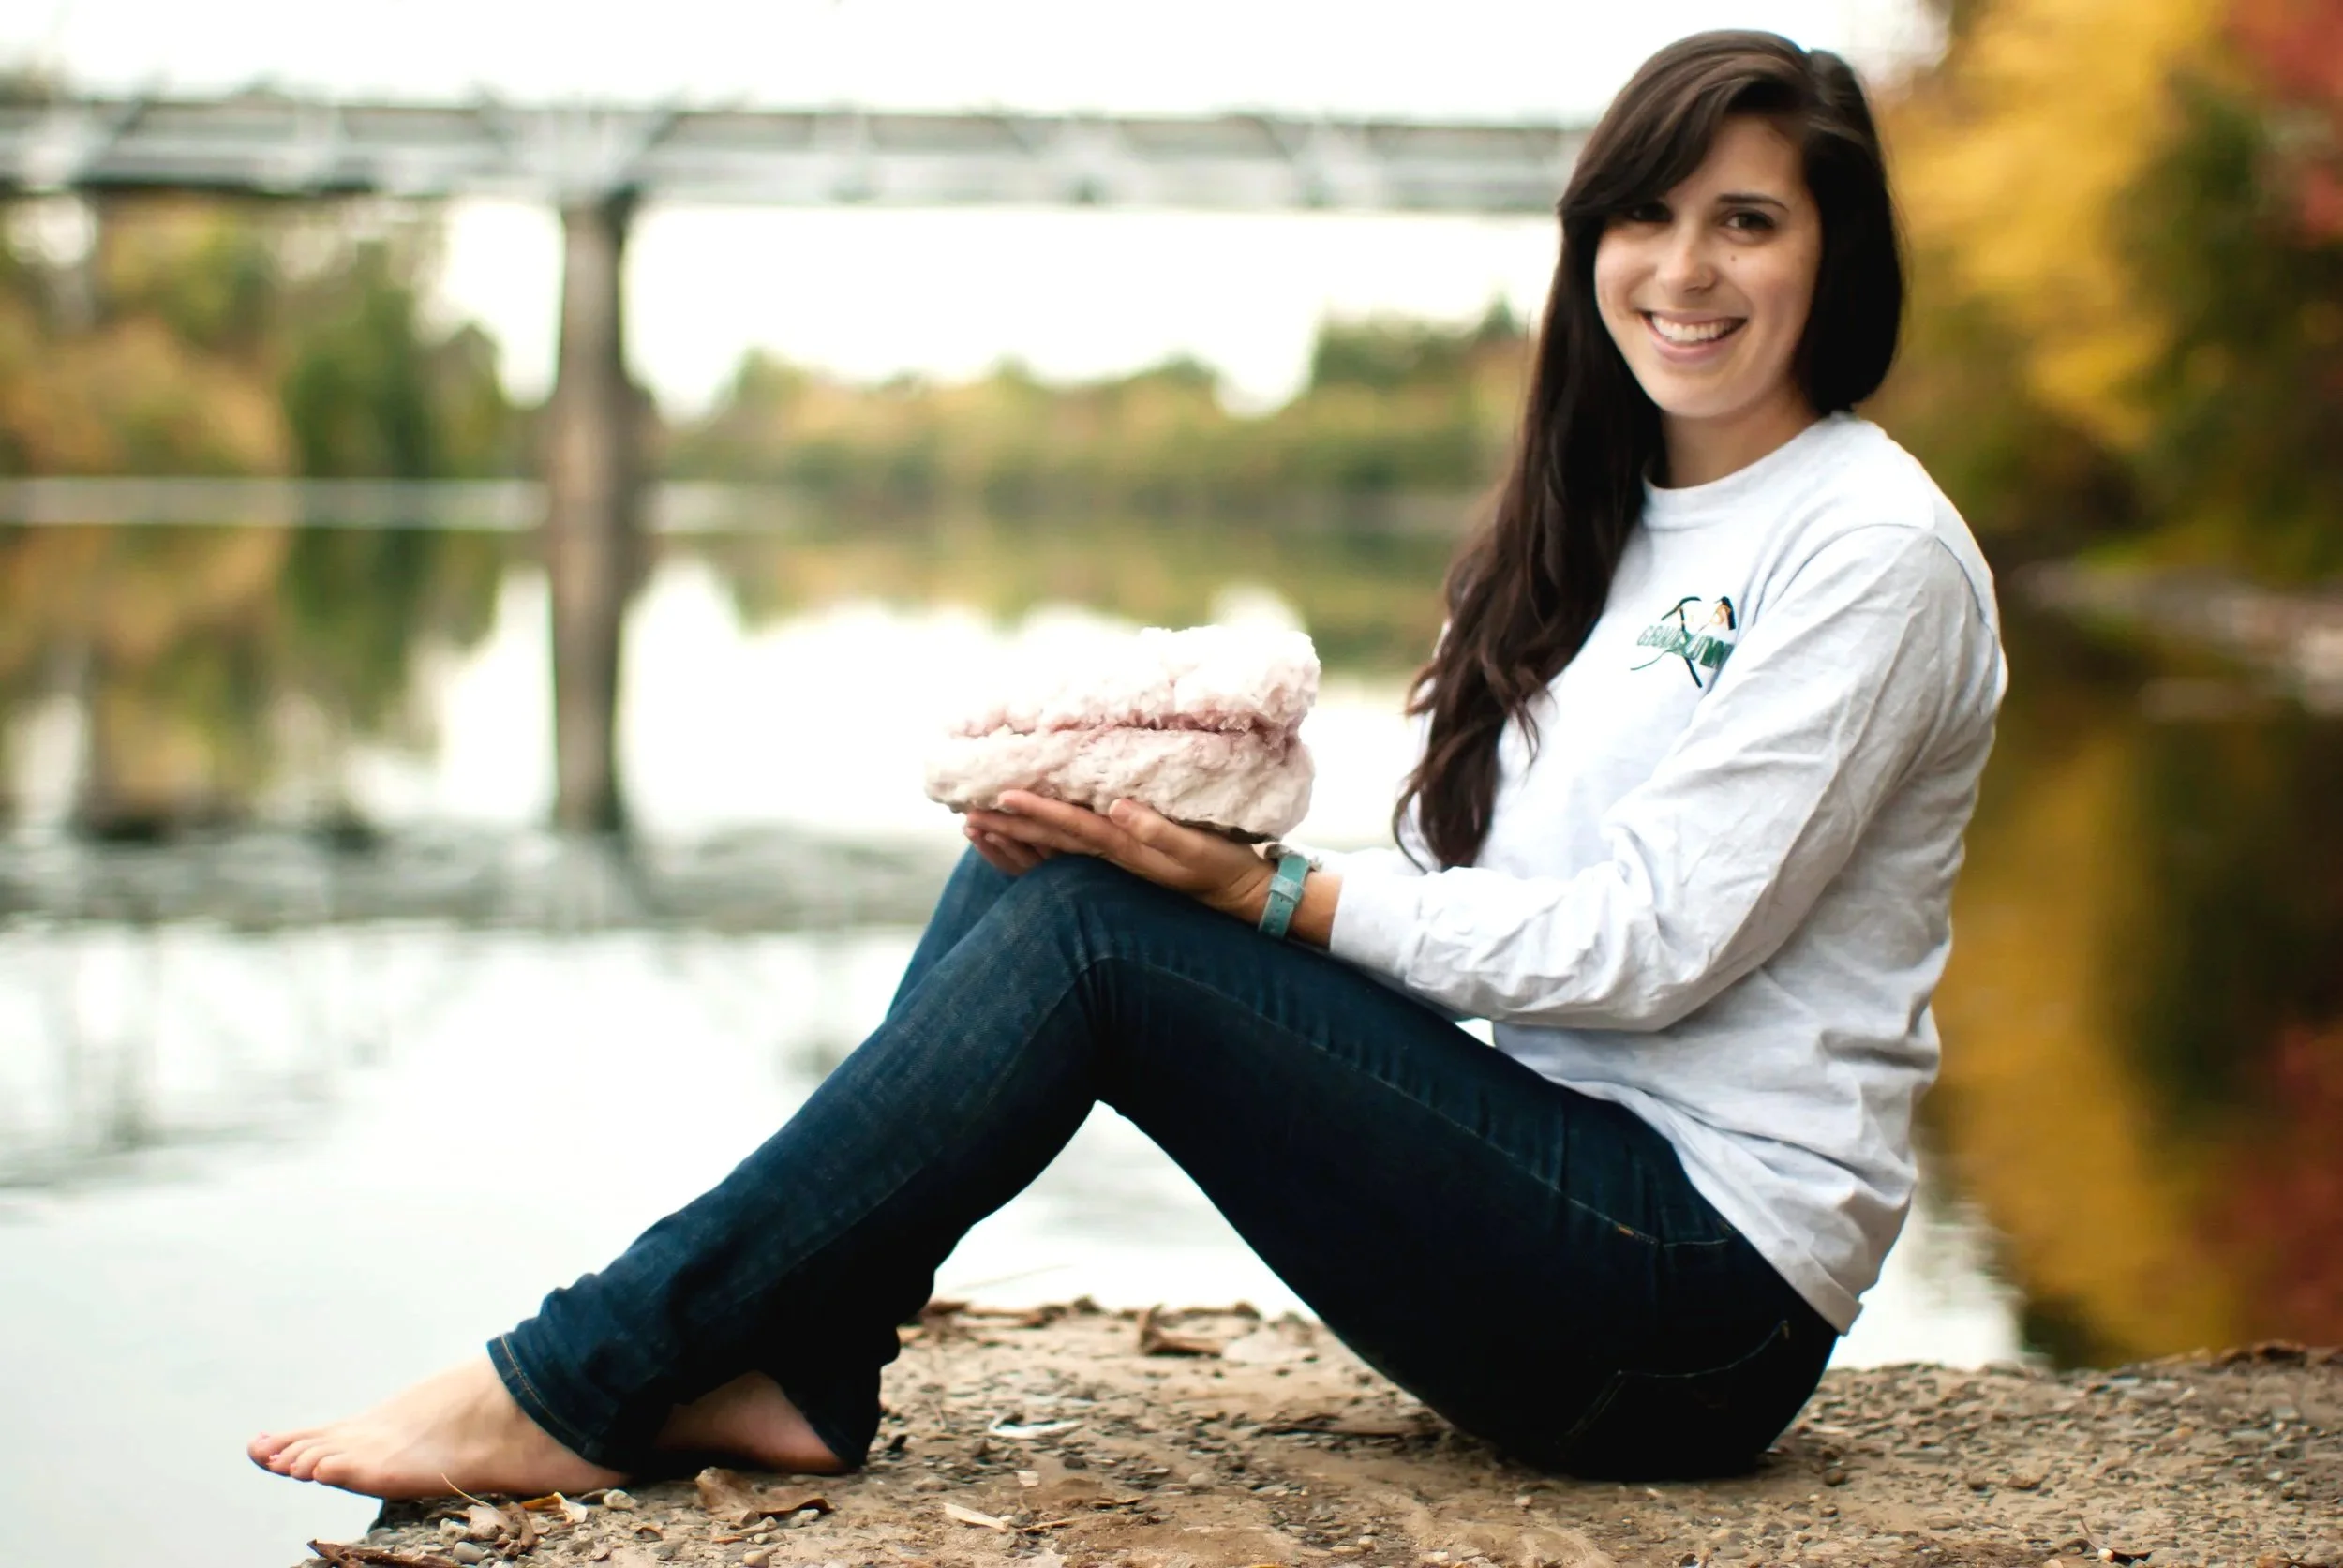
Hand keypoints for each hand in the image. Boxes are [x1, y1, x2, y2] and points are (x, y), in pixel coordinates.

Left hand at [963, 791, 1273, 921]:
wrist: (1240, 896)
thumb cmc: (1221, 865)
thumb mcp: (1197, 846)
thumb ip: (1157, 828)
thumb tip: (1116, 808)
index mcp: (1122, 848)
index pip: (1069, 827)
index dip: (1034, 813)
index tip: (1000, 798)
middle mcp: (1108, 860)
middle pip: (1047, 844)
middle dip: (1007, 829)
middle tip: (965, 814)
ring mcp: (1110, 867)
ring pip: (1049, 856)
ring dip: (1011, 842)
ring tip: (974, 827)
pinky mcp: (1118, 867)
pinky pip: (1063, 862)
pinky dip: (1033, 853)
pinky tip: (1015, 842)